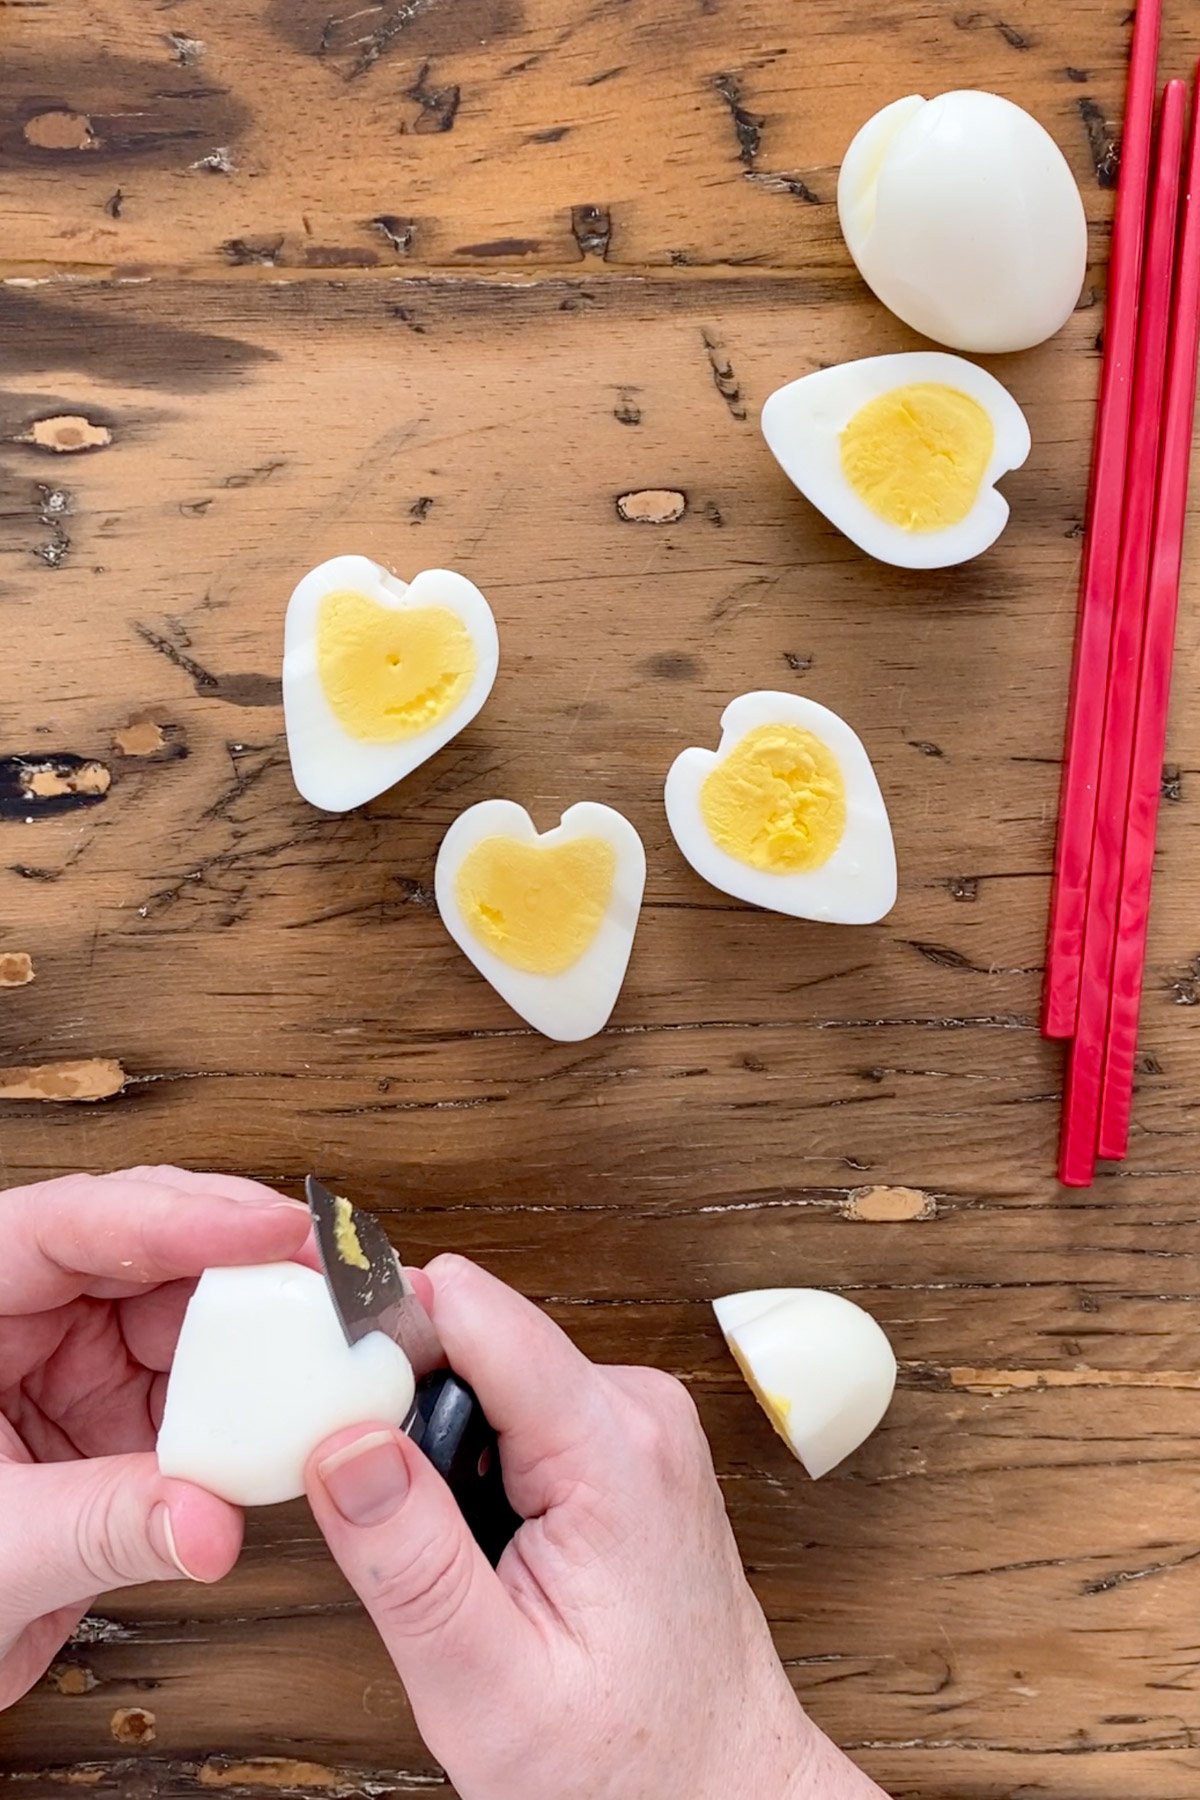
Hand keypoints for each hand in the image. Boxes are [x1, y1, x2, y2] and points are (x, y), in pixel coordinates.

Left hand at [0, 1165, 308, 1710]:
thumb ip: (99, 1525)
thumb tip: (209, 1522)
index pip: (70, 1227)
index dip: (179, 1216)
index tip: (268, 1227)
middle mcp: (25, 1319)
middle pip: (152, 1250)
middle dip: (247, 1250)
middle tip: (331, 1267)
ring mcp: (75, 1365)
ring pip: (192, 1314)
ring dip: (267, 1323)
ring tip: (340, 1327)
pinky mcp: (118, 1419)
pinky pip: (204, 1391)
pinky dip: (258, 1398)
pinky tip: (307, 1400)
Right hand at [308, 1256, 887, 1799]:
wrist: (724, 1793)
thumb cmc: (630, 1763)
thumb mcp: (488, 1686)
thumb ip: (410, 1558)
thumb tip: (343, 1441)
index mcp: (611, 1447)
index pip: (472, 1309)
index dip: (379, 1328)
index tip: (316, 1384)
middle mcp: (636, 1409)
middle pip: (474, 1336)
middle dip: (406, 1411)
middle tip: (385, 1526)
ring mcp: (638, 1423)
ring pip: (492, 1374)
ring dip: (444, 1449)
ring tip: (452, 1559)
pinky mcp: (627, 1445)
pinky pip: (522, 1411)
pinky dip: (482, 1467)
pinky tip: (491, 1551)